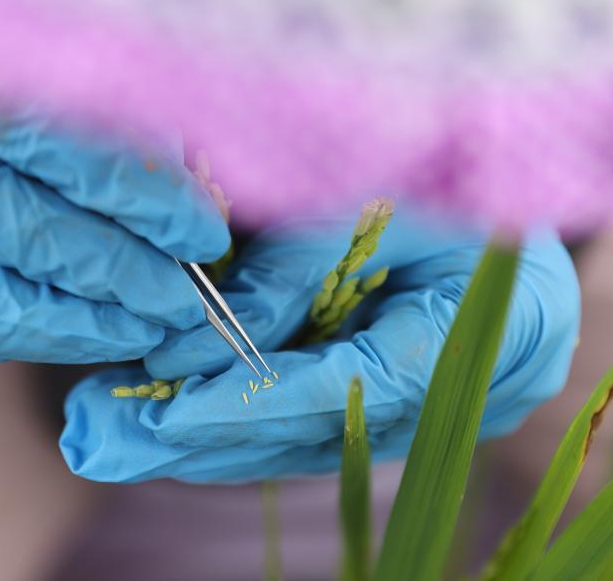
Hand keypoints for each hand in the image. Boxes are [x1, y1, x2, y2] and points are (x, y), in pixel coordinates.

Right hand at [0, 0, 228, 370]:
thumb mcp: (26, 37)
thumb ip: (104, 104)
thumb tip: (193, 190)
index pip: (30, 130)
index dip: (128, 191)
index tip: (198, 230)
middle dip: (103, 268)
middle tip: (178, 296)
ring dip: (54, 323)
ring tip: (134, 326)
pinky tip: (65, 329)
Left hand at [59, 214, 579, 481]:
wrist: (509, 181)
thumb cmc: (455, 170)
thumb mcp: (374, 194)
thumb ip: (293, 267)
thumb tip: (191, 344)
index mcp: (501, 331)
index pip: (361, 384)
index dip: (263, 399)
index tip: (171, 409)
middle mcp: (471, 394)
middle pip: (322, 432)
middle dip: (205, 439)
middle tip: (103, 442)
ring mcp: (435, 408)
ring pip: (307, 440)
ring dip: (206, 442)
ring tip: (109, 439)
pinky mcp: (397, 404)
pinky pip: (310, 421)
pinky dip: (237, 420)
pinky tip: (164, 423)